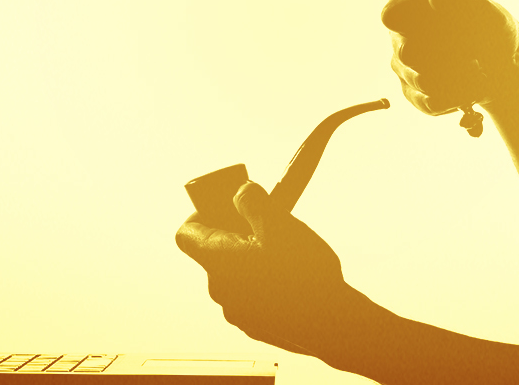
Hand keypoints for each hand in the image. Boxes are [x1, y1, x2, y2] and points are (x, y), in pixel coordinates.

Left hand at [175, 182, 358, 354]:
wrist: (332, 324)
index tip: (225, 207)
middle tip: (267, 226)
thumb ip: (252, 202)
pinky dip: (265, 284)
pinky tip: (293, 281)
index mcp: (218, 260)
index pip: (186, 234)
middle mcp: (220, 289)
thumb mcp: (280, 224)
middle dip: (236, 235)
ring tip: (286, 255)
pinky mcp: (255, 326)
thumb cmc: (306, 274)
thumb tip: (240, 192)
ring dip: (253, 260)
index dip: (200, 215)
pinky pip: (251, 296)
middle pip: (215, 253)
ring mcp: (237, 311)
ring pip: (236, 275)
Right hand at [381, 0, 518, 115]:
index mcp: (412, 7)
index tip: (432, 26)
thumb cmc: (491, 28)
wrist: (503, 65)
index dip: (405, 23)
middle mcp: (402, 37)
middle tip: (472, 54)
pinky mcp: (414, 94)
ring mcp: (405, 68)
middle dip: (447, 57)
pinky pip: (430, 102)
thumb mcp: (481, 10)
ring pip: (422, 80)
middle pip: (408, 54)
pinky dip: (457, 97)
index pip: (392, 15)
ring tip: (478, 71)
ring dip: (458, 79)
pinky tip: (470, 88)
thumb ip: (456, 1)